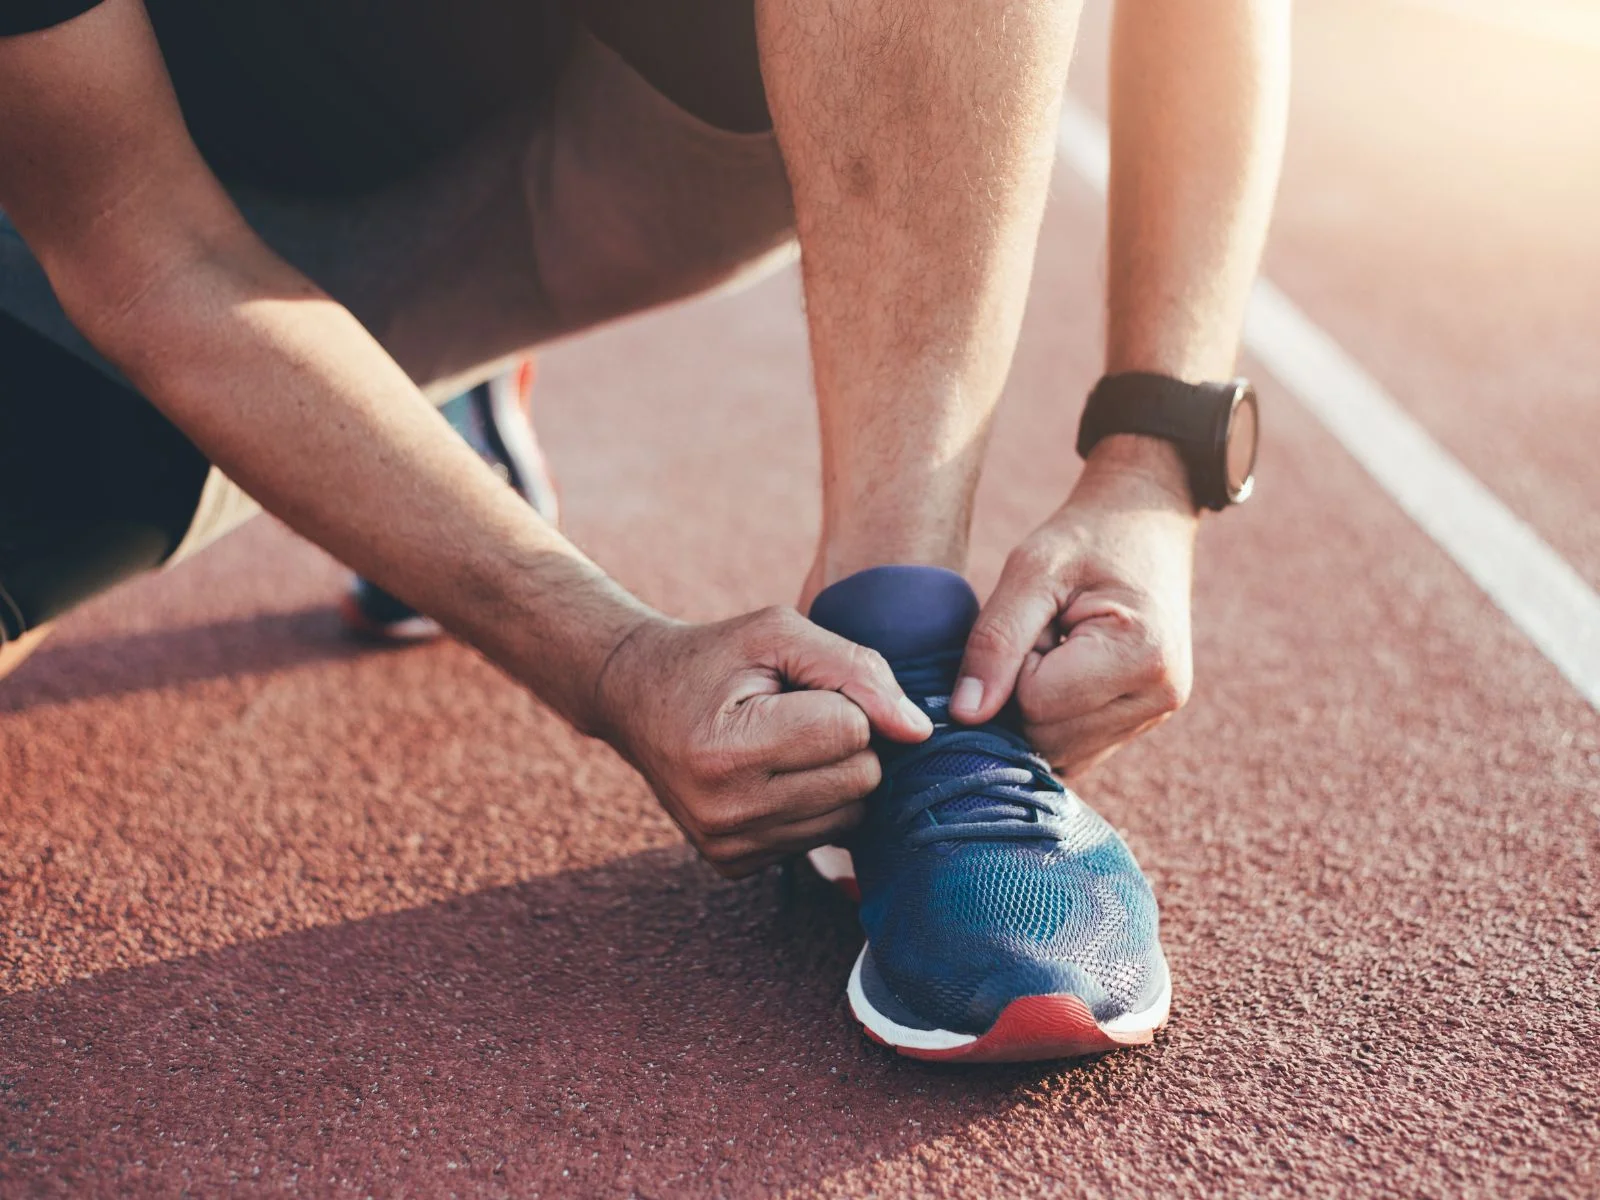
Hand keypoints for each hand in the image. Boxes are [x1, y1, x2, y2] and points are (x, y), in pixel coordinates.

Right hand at [593, 607, 931, 876]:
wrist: (635, 696)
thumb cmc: (713, 657)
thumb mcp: (779, 634)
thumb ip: (857, 670)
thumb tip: (919, 731)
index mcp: (728, 751)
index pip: (851, 732)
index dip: (842, 698)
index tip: (799, 687)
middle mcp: (725, 812)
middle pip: (860, 779)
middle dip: (846, 738)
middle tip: (794, 712)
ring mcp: (727, 846)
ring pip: (850, 816)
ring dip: (834, 773)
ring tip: (783, 741)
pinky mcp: (732, 864)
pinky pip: (821, 837)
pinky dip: (811, 802)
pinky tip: (771, 773)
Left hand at [951, 436, 1198, 776]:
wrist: (1145, 524)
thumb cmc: (1086, 537)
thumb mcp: (1030, 570)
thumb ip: (995, 641)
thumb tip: (964, 714)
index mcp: (1141, 656)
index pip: (1035, 704)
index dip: (1014, 666)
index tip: (1036, 621)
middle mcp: (1160, 698)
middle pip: (1046, 738)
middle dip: (1022, 693)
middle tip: (1045, 633)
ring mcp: (1156, 716)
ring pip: (1057, 754)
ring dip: (1036, 709)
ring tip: (1058, 649)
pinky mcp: (1142, 724)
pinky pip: (1074, 753)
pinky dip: (1053, 721)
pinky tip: (1064, 674)